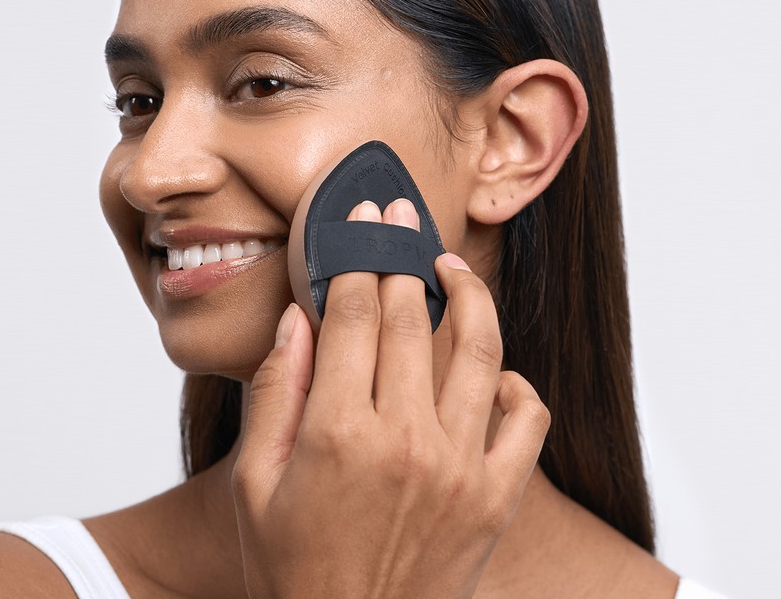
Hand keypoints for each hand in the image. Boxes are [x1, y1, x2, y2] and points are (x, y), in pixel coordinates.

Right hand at [232, 199, 549, 598]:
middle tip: (401, 218)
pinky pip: (526, 420)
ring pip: (479, 352)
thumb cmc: (293, 569)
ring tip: (451, 265)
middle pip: (412, 318)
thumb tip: (298, 319)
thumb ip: (274, 393)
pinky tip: (494, 369)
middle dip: (402, 255)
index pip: (353, 314)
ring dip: (469, 296)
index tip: (363, 221)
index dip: (356, 256)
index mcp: (337, 433)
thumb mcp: (253, 484)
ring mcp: (459, 468)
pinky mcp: (496, 498)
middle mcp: (405, 440)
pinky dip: (517, 384)